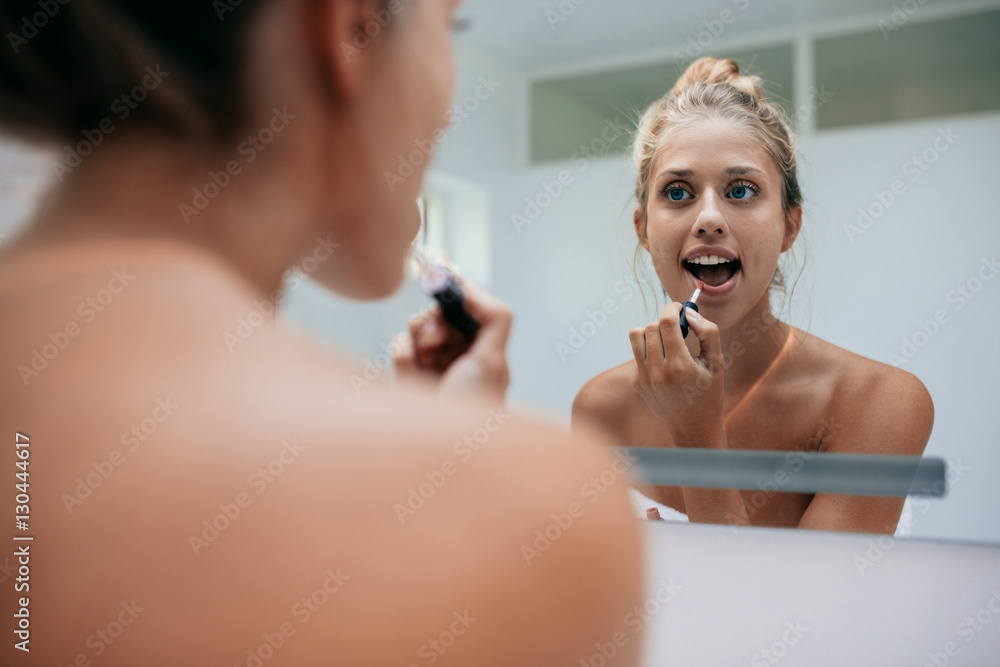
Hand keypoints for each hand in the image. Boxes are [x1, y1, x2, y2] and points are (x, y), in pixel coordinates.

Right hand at [393, 278, 510, 399]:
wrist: (441, 445)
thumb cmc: (471, 410)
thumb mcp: (492, 361)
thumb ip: (495, 319)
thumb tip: (474, 288)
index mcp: (483, 351)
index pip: (470, 311)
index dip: (458, 295)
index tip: (445, 279)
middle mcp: (458, 356)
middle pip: (442, 314)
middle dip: (437, 321)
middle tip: (437, 339)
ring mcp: (432, 365)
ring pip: (418, 326)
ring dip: (420, 337)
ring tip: (426, 359)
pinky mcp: (408, 375)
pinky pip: (400, 345)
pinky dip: (403, 354)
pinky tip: (412, 372)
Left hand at [628, 302, 725, 445]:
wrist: (693, 427)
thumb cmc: (709, 393)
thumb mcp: (717, 363)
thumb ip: (708, 333)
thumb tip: (690, 312)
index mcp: (679, 366)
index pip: (666, 323)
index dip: (672, 308)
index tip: (679, 307)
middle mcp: (657, 372)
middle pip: (650, 327)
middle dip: (664, 322)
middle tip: (678, 328)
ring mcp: (644, 378)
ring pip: (636, 337)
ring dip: (651, 332)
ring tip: (667, 341)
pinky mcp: (637, 383)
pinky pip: (637, 354)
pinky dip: (649, 351)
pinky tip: (665, 364)